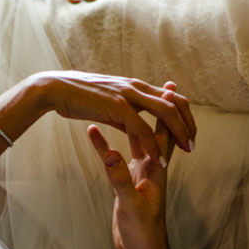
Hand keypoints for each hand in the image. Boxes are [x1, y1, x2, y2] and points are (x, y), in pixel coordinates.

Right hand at [32, 71, 195, 165]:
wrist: (55, 87)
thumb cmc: (77, 96)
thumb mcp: (106, 104)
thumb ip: (123, 115)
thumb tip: (132, 125)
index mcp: (135, 87)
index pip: (169, 98)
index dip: (182, 115)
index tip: (189, 133)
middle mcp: (136, 89)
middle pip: (174, 104)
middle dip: (187, 125)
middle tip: (193, 144)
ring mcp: (128, 96)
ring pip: (165, 114)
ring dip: (178, 133)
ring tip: (187, 150)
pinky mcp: (117, 107)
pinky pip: (142, 129)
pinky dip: (153, 146)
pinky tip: (159, 160)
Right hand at [86, 84, 175, 248]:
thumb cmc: (142, 233)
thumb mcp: (129, 205)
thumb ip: (120, 179)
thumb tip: (112, 155)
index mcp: (156, 171)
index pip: (164, 135)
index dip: (167, 112)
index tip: (170, 88)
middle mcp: (150, 168)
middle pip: (155, 132)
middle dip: (158, 110)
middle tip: (161, 84)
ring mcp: (139, 175)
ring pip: (138, 142)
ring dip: (135, 123)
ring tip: (128, 101)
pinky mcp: (126, 184)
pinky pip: (117, 159)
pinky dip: (106, 147)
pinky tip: (94, 135)